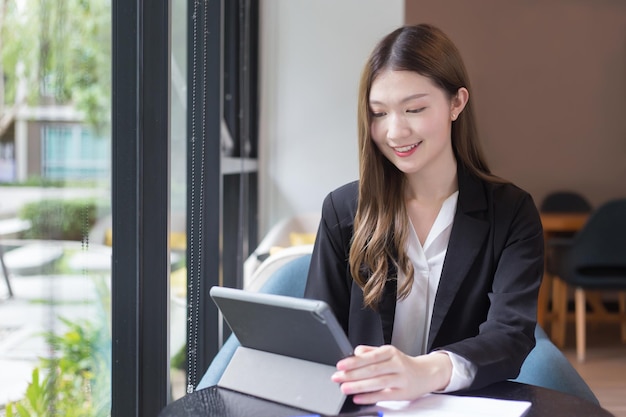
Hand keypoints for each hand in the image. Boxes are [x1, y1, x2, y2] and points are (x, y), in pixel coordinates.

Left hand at [331, 345, 452, 403]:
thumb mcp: (388, 353)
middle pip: (372, 370)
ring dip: (359, 386)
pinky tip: (358, 398)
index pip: (370, 356)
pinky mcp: (403, 393)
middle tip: (337, 378)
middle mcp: (397, 364)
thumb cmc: (403, 363)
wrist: (426, 373)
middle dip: (352, 374)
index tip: (340, 365)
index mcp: (391, 352)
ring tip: (344, 388)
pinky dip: (370, 397)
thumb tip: (355, 353)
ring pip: (378, 382)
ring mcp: (401, 379)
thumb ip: (370, 351)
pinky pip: (384, 395)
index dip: (354, 361)